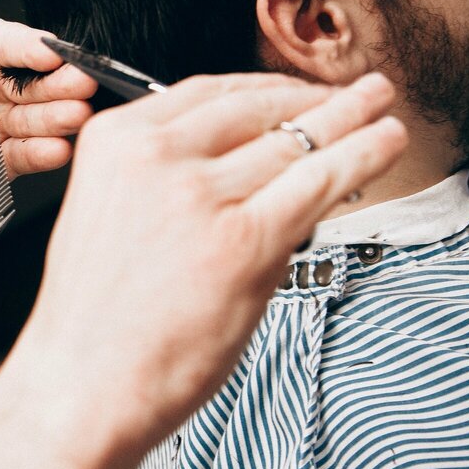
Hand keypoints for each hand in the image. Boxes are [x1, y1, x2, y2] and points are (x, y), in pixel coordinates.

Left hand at [0, 6, 96, 199]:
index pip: (14, 44)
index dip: (33, 49)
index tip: (50, 53)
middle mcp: (4, 84)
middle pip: (39, 82)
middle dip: (63, 82)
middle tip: (82, 82)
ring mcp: (6, 122)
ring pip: (40, 118)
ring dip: (60, 117)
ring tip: (76, 115)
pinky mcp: (2, 158)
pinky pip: (25, 156)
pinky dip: (42, 154)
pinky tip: (56, 150)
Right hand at [22, 71, 405, 449]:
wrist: (83, 382)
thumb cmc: (93, 317)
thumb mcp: (108, 214)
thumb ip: (159, 177)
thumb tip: (237, 164)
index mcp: (114, 142)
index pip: (205, 92)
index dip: (262, 86)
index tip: (290, 89)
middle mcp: (155, 156)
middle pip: (254, 108)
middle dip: (311, 96)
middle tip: (348, 92)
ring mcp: (201, 195)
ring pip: (294, 141)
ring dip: (349, 117)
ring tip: (378, 103)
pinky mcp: (246, 240)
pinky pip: (319, 183)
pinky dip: (363, 155)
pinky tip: (386, 142)